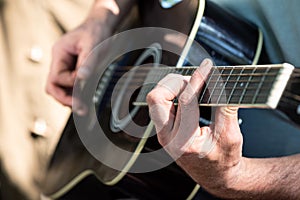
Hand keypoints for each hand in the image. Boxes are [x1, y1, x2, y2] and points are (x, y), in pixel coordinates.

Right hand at [46, 18, 111, 113]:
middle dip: (64, 98)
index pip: (57, 76)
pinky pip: (70, 87)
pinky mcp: (73, 71)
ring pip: (60, 89)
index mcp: (59, 54)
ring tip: (83, 109)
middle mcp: (59, 62)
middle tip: (79, 108)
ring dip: (70, 99)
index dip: (70, 83)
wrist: (99, 27)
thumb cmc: (95, 32)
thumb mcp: (93, 44)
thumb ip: (88, 62)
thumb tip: (82, 78)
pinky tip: (85, 100)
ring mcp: (65, 67)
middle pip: (52, 86)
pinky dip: (76, 95)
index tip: (84, 83)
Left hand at [147, 59, 242, 195]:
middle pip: (156, 97)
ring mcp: (163, 133)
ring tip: (192, 87)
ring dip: (172, 87)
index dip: (198, 79)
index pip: (186, 101)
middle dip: (175, 83)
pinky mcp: (164, 129)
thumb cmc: (223, 159)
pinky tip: (187, 94)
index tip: (207, 66)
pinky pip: (160, 105)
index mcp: (185, 142)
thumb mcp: (230, 135)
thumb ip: (225, 107)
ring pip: (155, 99)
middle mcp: (168, 137)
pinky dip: (172, 94)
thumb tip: (221, 81)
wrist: (215, 176)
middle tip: (195, 81)